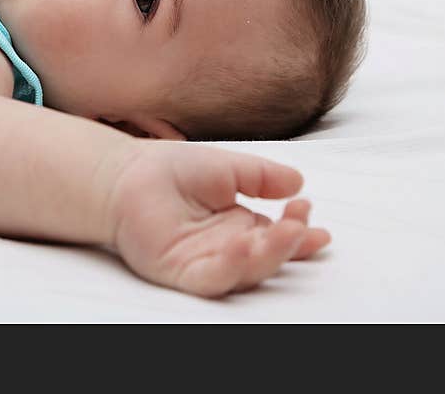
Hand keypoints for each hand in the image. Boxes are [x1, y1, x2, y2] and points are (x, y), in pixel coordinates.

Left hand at [104, 140, 329, 297]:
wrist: (127, 174)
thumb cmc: (172, 170)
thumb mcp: (228, 167)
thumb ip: (261, 176)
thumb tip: (297, 182)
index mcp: (241, 225)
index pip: (278, 236)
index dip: (301, 234)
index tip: (317, 222)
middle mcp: (227, 247)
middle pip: (269, 257)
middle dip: (291, 242)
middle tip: (302, 222)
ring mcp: (206, 262)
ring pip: (247, 272)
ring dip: (270, 255)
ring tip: (287, 231)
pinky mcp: (181, 272)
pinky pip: (213, 278)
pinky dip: (232, 266)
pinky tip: (244, 245)